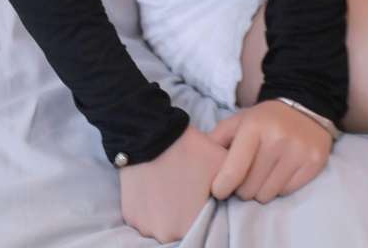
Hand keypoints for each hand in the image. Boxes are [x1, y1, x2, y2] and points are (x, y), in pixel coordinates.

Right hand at [119, 125, 227, 243]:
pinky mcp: (130, 216)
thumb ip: (233, 185)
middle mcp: (166, 234)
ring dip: (166, 212)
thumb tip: (237, 196)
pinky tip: (155, 187)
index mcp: (191, 225)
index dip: (204, 211)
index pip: (203, 226)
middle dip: (185, 213)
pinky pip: (144, 218)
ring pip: (162, 225)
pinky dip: (150, 207)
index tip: (201, 195)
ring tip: (170, 186)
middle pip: (182, 228)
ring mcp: (144, 227)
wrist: (148, 133)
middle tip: (186, 188)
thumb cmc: (188, 149)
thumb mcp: (221, 163)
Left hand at [209, 100, 331, 203]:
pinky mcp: (314, 162)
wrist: (306, 105)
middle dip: (243, 187)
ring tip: (262, 174)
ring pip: (267, 194)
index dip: (222, 187)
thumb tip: (196, 163)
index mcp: (254, 126)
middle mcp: (278, 138)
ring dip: (261, 190)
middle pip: (249, 188)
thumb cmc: (265, 119)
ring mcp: (298, 151)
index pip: (233, 172)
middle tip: (246, 175)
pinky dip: (280, 187)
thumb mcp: (238, 122)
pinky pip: (287, 192)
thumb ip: (216, 141)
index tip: (219, 190)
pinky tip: (280, 171)